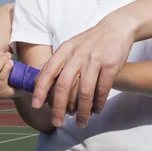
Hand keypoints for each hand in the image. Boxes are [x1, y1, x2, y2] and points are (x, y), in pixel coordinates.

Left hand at [32, 12, 135, 127]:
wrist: (116, 28)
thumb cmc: (90, 42)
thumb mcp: (70, 47)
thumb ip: (57, 63)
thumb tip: (38, 83)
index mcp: (65, 50)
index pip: (48, 71)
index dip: (40, 89)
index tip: (36, 105)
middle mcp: (77, 55)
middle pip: (64, 85)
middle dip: (59, 107)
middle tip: (57, 122)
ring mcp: (94, 59)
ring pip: (84, 91)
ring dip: (81, 111)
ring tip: (80, 122)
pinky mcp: (110, 64)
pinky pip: (102, 89)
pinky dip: (98, 103)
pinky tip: (96, 110)